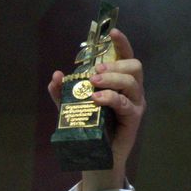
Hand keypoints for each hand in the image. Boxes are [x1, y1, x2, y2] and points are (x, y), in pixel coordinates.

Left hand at [47, 28, 144, 189]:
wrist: (97, 158)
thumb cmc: (89, 130)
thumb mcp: (72, 109)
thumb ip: (63, 93)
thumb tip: (55, 76)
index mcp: (120, 83)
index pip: (125, 58)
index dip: (122, 44)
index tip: (113, 32)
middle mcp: (132, 90)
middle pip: (133, 66)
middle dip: (114, 64)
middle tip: (94, 72)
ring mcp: (135, 103)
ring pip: (131, 81)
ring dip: (112, 77)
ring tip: (93, 83)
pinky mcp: (134, 118)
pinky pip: (125, 102)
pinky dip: (110, 97)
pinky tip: (97, 98)